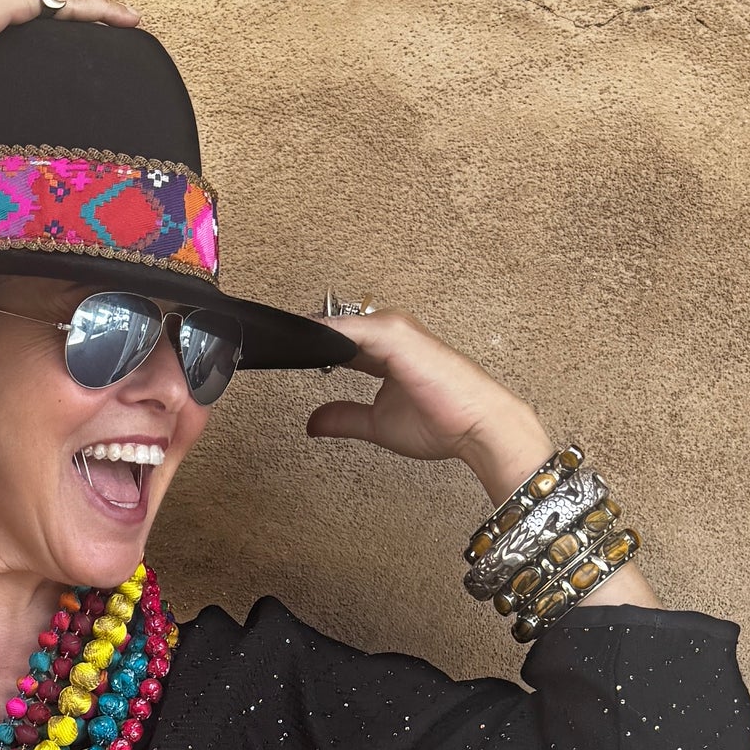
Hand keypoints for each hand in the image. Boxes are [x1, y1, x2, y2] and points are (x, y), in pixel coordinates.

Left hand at [306, 308, 659, 605]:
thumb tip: (312, 423)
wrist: (479, 426)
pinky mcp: (398, 335)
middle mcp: (389, 335)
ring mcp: (394, 331)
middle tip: (270, 345)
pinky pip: (352, 328)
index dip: (312, 349)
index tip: (282, 357)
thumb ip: (345, 418)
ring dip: (312, 330)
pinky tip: (304, 336)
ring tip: (278, 339)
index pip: (341, 344)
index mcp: (385, 353)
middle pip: (337, 329)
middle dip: (306, 337)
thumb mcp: (378, 425)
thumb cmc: (443, 423)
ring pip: (341, 324)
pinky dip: (327, 331)